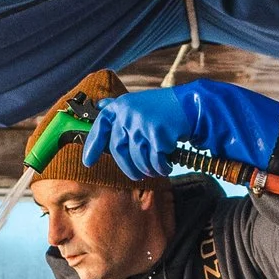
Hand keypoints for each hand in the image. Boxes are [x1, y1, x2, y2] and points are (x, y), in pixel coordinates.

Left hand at [83, 81, 278, 180]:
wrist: (191, 106)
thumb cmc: (162, 109)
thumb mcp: (137, 103)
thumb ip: (119, 108)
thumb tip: (99, 105)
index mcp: (120, 107)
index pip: (100, 128)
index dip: (93, 147)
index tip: (88, 162)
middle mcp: (128, 115)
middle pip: (119, 151)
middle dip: (128, 167)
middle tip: (136, 175)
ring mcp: (142, 124)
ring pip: (137, 159)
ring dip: (147, 168)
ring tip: (156, 167)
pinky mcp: (157, 135)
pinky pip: (154, 160)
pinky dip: (161, 167)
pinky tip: (166, 164)